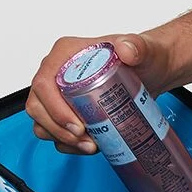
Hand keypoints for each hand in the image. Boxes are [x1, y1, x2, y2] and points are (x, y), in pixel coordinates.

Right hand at [26, 33, 174, 153]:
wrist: (152, 71)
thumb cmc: (144, 57)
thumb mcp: (144, 50)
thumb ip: (137, 46)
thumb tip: (125, 50)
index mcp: (66, 53)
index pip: (44, 83)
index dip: (53, 108)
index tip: (77, 126)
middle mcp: (57, 72)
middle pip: (38, 107)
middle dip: (58, 130)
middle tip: (84, 139)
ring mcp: (59, 92)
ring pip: (42, 122)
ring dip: (62, 139)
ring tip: (90, 144)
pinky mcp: (66, 109)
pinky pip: (54, 132)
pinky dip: (68, 143)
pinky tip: (90, 144)